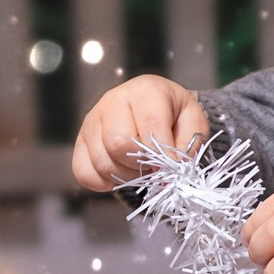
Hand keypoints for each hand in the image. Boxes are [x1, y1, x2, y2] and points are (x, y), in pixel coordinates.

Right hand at [73, 76, 208, 191]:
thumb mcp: (193, 122)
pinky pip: (83, 172)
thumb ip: (188, 144)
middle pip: (118, 144)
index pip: (149, 126)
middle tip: (153, 166)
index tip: (171, 166)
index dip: (162, 154)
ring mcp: (92, 120)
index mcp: (145, 91)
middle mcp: (113, 100)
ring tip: (139, 167)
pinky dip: (103, 182)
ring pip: (102, 161)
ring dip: (125, 175)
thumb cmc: (175, 115)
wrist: (156, 107)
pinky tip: (120, 172)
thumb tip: (171, 169)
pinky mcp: (80, 139)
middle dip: (140, 165)